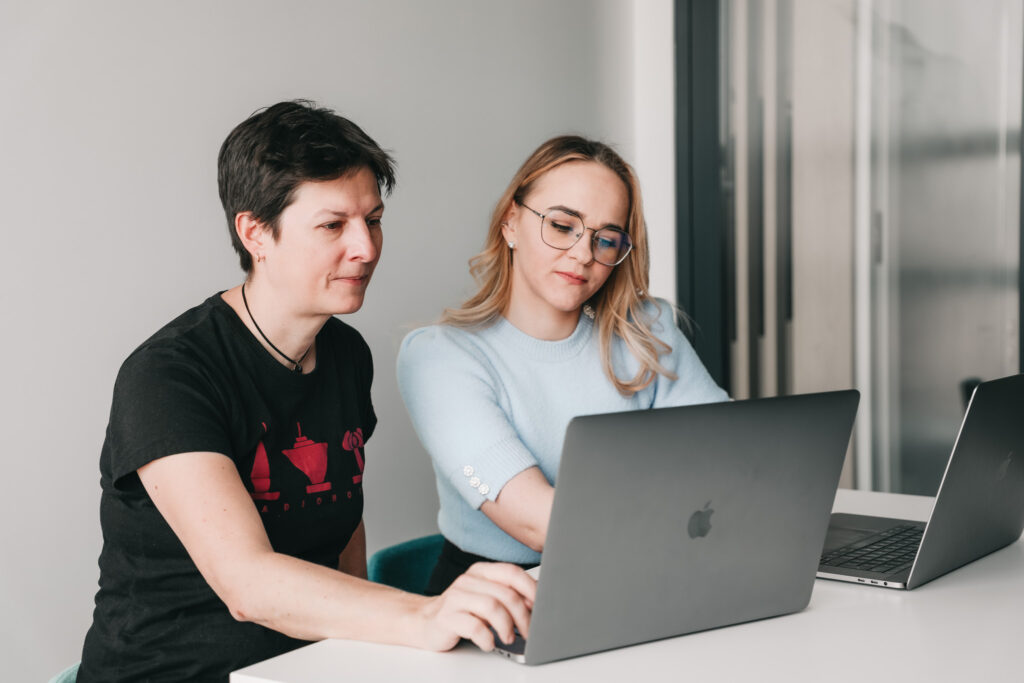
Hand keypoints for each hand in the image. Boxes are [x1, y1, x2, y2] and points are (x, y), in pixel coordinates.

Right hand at [414, 562, 535, 651]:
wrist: (425, 622)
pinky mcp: (446, 617)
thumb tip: (535, 605)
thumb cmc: (462, 611)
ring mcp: (455, 597)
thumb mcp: (486, 599)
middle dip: (522, 616)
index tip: (542, 606)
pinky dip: (486, 638)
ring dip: (506, 626)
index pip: (512, 573)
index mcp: (481, 572)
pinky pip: (473, 626)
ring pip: (491, 607)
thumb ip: (508, 597)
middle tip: (528, 632)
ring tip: (509, 638)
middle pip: (505, 594)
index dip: (531, 589)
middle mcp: (468, 581)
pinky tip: (489, 643)